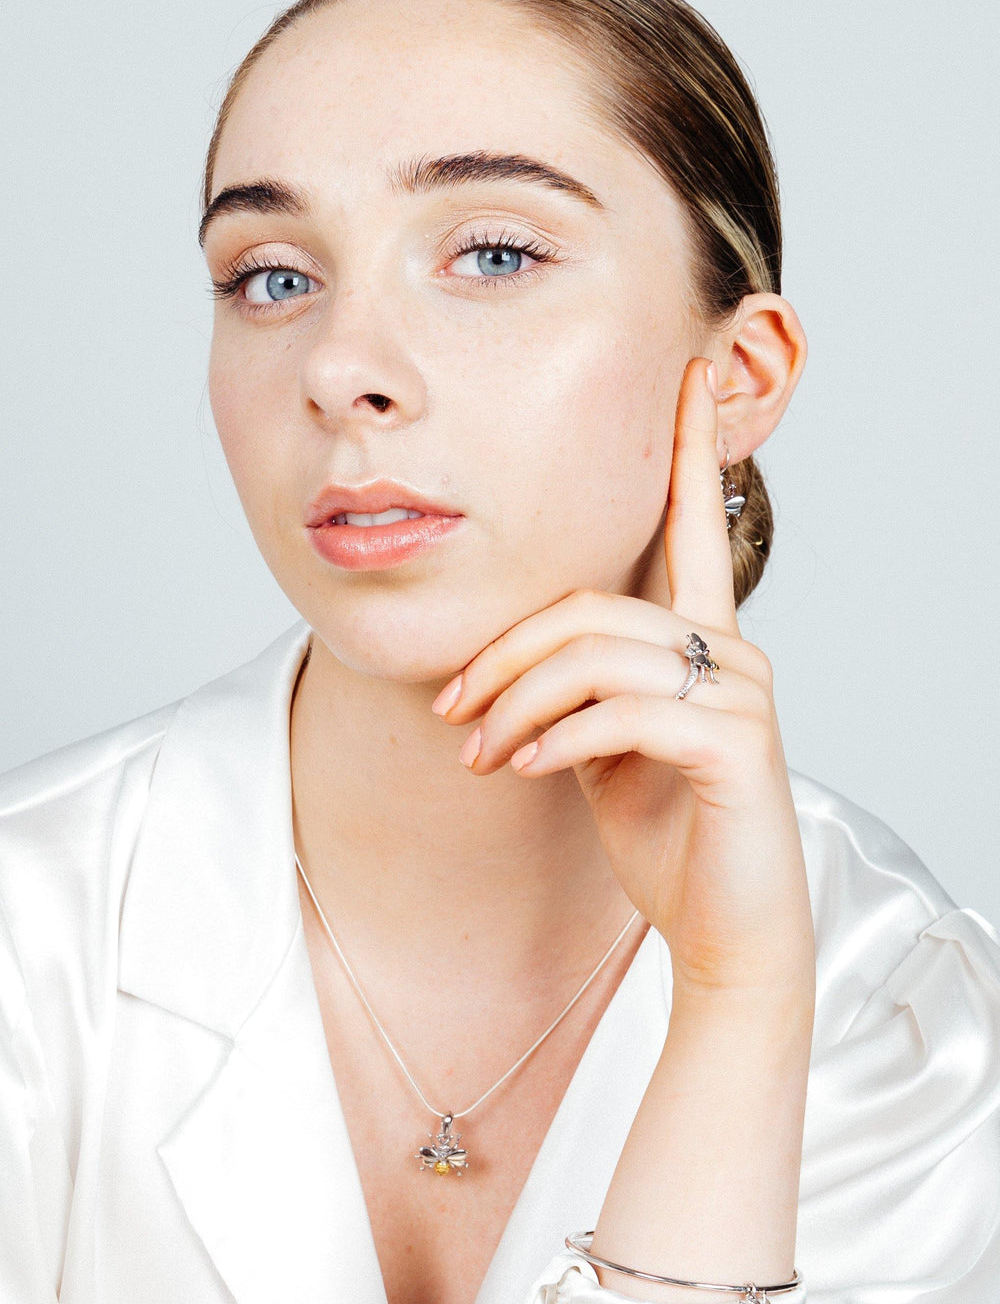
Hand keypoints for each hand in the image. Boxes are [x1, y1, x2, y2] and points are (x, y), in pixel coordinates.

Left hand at [430, 357, 814, 995]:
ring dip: (515, 704)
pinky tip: (520, 770)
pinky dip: (555, 738)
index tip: (687, 375)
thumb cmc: (664, 833)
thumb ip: (574, 692)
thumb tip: (503, 673)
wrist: (723, 928)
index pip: (694, 528)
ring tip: (476, 753)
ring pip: (595, 656)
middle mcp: (731, 651)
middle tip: (450, 709)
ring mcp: (740, 694)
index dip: (688, 450)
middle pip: (590, 606)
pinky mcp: (736, 744)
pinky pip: (620, 712)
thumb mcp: (601, 749)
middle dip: (504, 654)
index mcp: (699, 641)